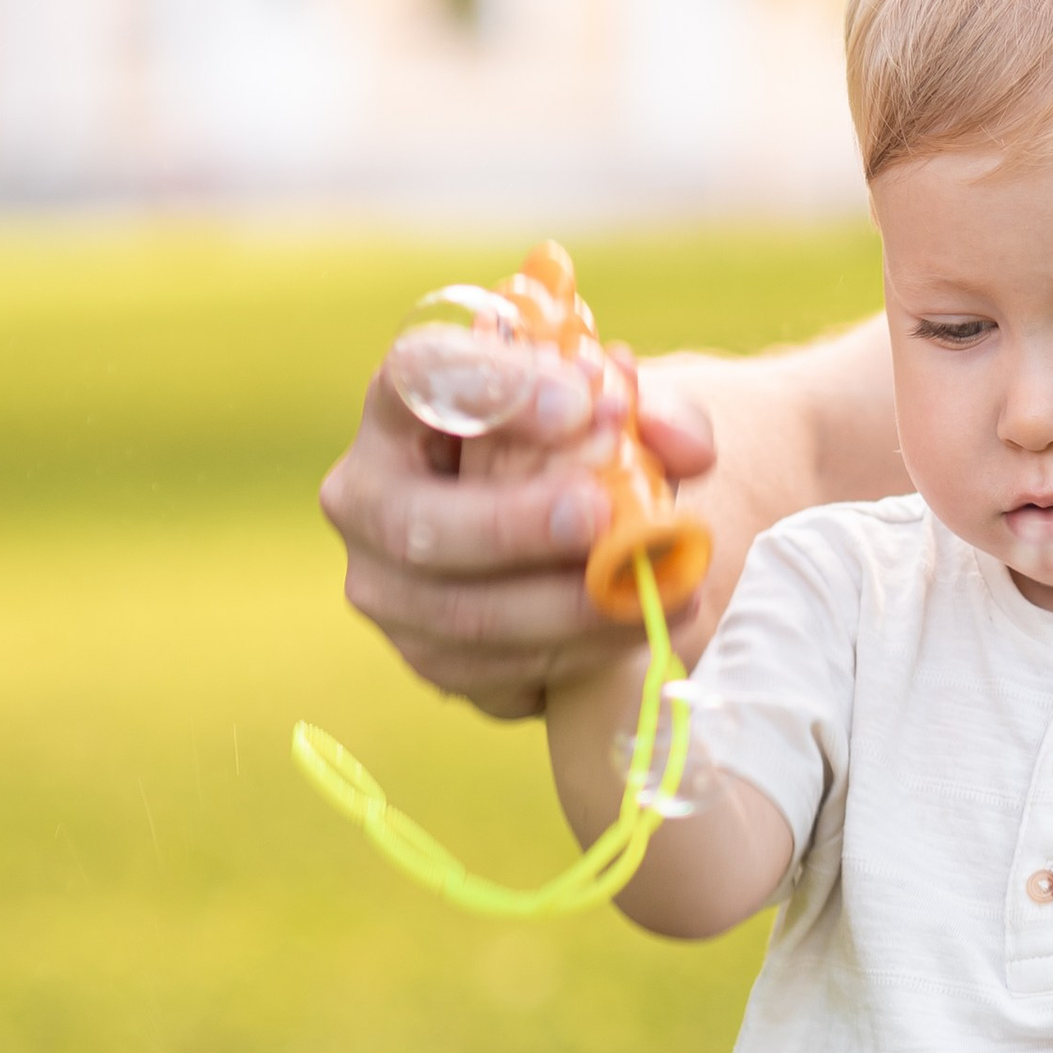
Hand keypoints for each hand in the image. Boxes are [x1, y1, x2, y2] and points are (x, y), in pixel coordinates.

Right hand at [320, 349, 717, 719]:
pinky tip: (635, 627)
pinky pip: (496, 672)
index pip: (418, 380)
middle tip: (601, 513)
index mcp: (402, 407)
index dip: (492, 390)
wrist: (571, 538)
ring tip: (654, 585)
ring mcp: (387, 589)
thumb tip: (684, 447)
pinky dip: (576, 654)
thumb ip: (658, 414)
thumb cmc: (579, 450)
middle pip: (417, 524)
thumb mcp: (619, 415)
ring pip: (461, 615)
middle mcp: (368, 497)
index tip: (579, 401)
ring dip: (567, 606)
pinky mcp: (429, 659)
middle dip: (516, 524)